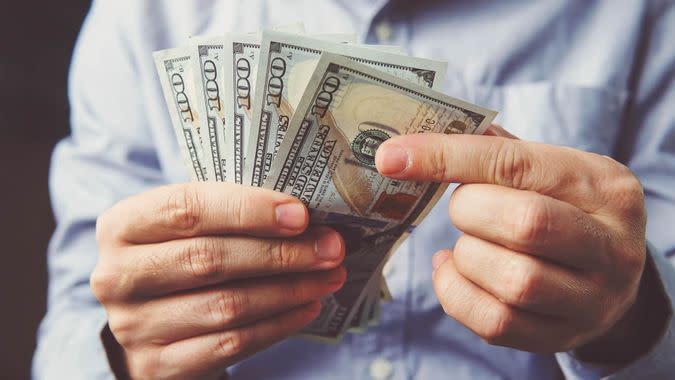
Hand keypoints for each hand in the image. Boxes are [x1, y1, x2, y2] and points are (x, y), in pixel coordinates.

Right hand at [92, 183, 345, 378]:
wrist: (153, 320)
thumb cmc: (182, 257)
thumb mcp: (190, 226)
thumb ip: (232, 214)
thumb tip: (307, 217)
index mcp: (123, 225)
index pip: (187, 208)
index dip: (248, 209)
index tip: (301, 214)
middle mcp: (117, 275)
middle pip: (209, 259)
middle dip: (281, 253)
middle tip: (331, 247)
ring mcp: (134, 325)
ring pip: (226, 305)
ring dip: (289, 290)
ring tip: (330, 276)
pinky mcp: (159, 365)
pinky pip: (231, 345)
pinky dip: (278, 324)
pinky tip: (307, 306)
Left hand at [375, 126, 647, 352]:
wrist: (607, 277)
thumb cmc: (564, 209)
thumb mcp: (549, 171)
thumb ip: (495, 152)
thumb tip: (417, 139)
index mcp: (605, 187)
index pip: (517, 165)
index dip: (447, 157)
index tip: (391, 156)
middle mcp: (612, 247)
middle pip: (524, 224)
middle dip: (469, 211)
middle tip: (463, 208)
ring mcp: (592, 300)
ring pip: (514, 281)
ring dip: (467, 256)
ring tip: (467, 243)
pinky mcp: (561, 336)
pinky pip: (496, 322)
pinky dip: (456, 293)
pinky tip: (455, 271)